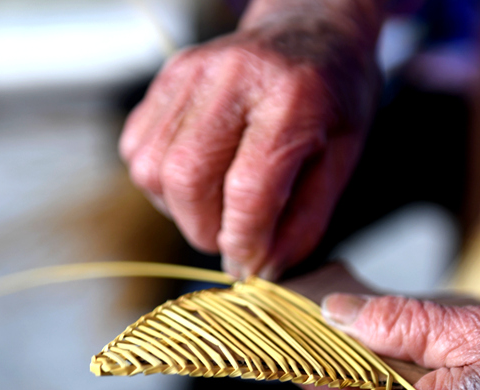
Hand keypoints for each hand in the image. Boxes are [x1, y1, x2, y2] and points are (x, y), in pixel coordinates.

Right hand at [120, 2, 382, 278]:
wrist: (310, 30)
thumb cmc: (332, 96)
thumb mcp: (343, 159)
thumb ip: (305, 220)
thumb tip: (263, 269)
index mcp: (291, 97)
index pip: (248, 189)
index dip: (243, 241)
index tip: (250, 263)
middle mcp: (233, 77)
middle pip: (188, 179)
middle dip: (204, 230)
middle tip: (231, 237)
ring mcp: (191, 73)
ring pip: (152, 169)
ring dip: (178, 209)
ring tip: (214, 206)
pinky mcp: (166, 78)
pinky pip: (137, 150)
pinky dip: (159, 181)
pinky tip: (196, 178)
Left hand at [305, 293, 479, 389]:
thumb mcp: (479, 332)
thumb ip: (398, 323)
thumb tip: (337, 313)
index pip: (332, 388)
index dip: (317, 345)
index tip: (310, 312)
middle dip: (374, 353)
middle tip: (399, 312)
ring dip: (408, 374)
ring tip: (454, 342)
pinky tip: (469, 374)